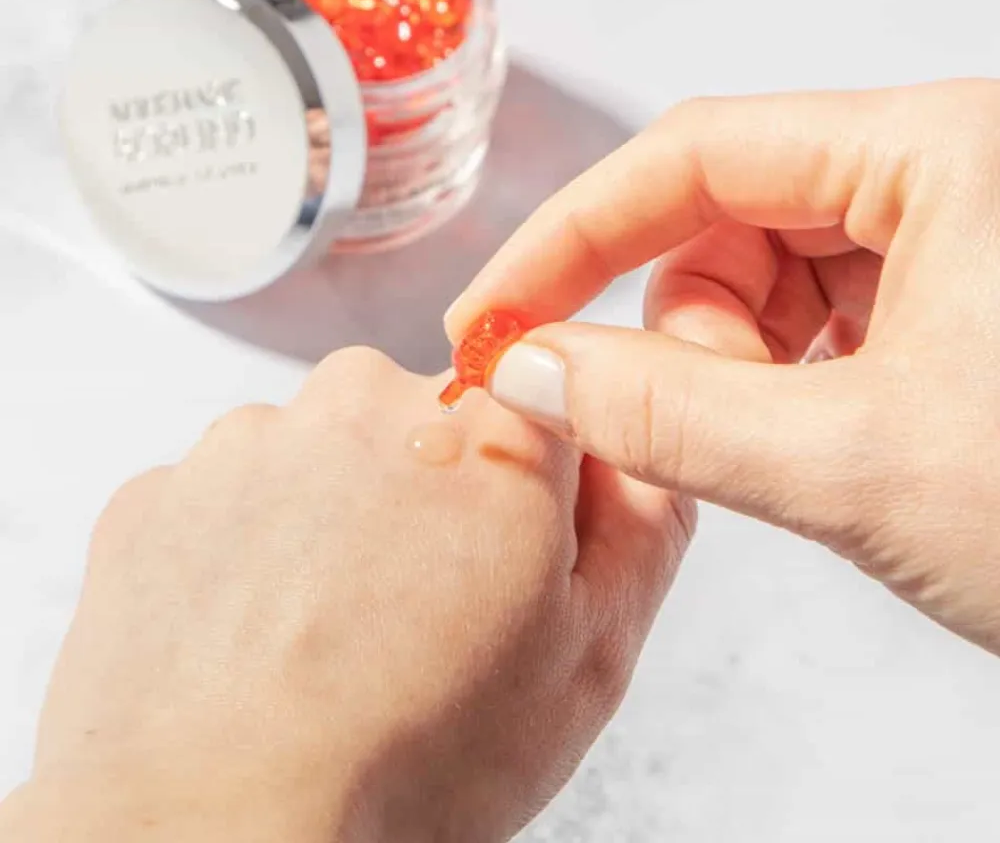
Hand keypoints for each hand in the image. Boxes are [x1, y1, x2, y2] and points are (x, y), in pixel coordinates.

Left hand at [1, 349, 691, 842]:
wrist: (215, 833)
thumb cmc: (408, 761)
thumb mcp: (589, 660)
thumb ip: (641, 528)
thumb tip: (634, 458)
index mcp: (487, 434)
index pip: (539, 405)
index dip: (531, 485)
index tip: (505, 550)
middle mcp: (364, 403)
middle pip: (424, 424)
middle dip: (429, 494)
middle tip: (414, 610)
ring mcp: (252, 439)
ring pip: (322, 457)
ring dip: (333, 519)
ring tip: (326, 634)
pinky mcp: (163, 487)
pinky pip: (236, 498)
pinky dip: (250, 549)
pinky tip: (257, 634)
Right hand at [446, 79, 999, 655]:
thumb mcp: (861, 463)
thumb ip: (669, 413)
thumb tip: (531, 368)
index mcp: (943, 151)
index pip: (693, 156)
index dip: (571, 237)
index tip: (492, 316)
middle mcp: (946, 174)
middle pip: (724, 223)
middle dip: (676, 332)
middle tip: (671, 430)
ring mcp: (950, 241)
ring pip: (761, 283)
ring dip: (727, 371)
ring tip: (778, 454)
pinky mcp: (948, 308)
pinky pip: (808, 327)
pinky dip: (773, 389)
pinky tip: (808, 445)